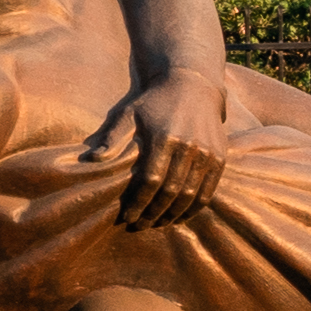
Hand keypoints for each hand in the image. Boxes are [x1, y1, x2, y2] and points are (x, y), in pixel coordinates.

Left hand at [100, 74, 231, 231]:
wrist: (193, 84)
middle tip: (141, 226)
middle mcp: (188, 146)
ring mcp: (207, 152)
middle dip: (154, 213)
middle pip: (171, 191)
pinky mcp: (219, 156)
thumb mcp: (129, 112)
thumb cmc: (154, 101)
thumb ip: (111, 136)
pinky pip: (209, 189)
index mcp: (164, 138)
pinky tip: (181, 216)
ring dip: (173, 214)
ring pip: (191, 194)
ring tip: (158, 224)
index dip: (138, 203)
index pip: (150, 181)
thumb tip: (90, 160)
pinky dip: (195, 207)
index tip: (127, 218)